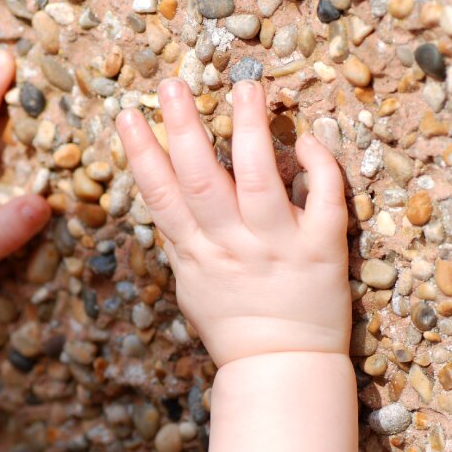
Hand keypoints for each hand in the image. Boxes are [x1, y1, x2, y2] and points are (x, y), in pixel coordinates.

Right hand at [116, 79, 349, 366]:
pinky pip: (323, 201)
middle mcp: (234, 245)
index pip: (162, 197)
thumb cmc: (233, 328)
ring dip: (251, 131)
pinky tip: (308, 138)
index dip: (142, 154)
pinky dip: (318, 168)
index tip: (128, 114)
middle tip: (172, 83)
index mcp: (197, 254)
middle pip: (202, 180)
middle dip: (184, 129)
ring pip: (262, 180)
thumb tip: (168, 196)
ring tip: (246, 87)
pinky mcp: (321, 250)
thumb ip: (182, 240)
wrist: (281, 368)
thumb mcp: (193, 285)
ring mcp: (279, 246)